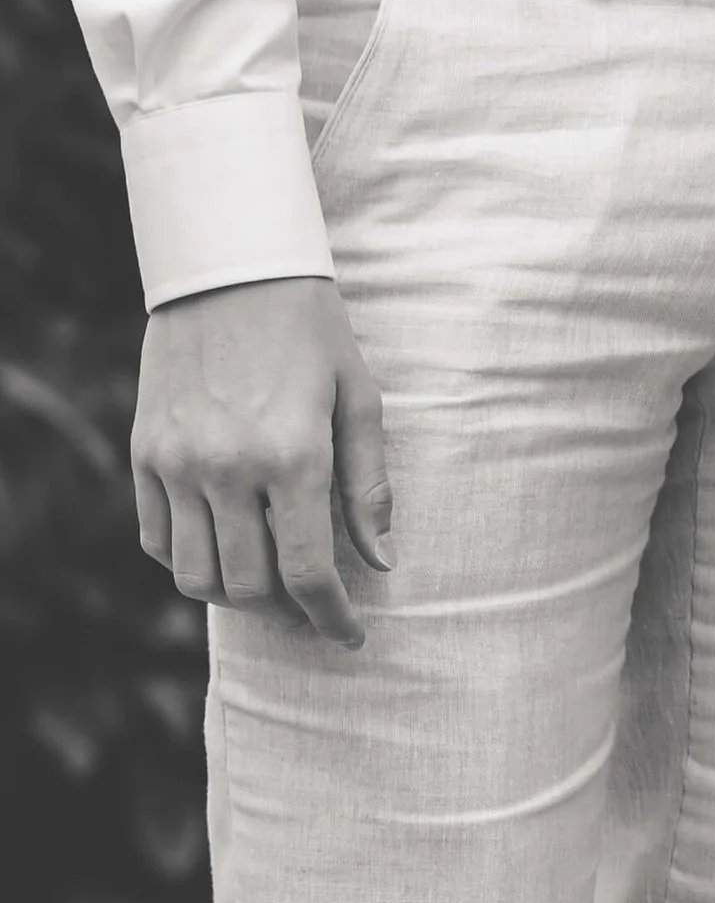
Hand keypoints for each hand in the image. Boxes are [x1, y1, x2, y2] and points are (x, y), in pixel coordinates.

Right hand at [132, 277, 392, 647]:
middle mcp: (227, 468)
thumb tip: (380, 561)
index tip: (349, 634)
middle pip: (248, 587)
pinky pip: (156, 540)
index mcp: (292, 454)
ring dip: (234, 594)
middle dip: (286, 611)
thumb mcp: (357, 395)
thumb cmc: (311, 328)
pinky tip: (222, 546)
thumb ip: (368, 484)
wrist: (231, 268)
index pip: (308, 571)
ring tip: (268, 582)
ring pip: (196, 576)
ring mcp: (177, 464)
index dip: (331, 616)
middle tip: (311, 606)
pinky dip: (187, 559)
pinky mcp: (144, 455)